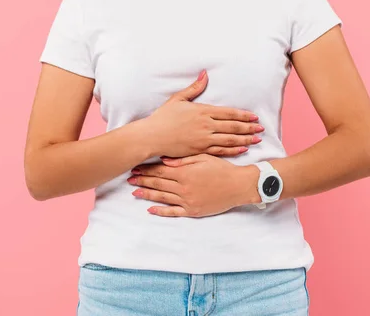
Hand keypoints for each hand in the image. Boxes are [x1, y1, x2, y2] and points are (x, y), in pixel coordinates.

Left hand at [127, 154, 260, 216]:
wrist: (239, 186)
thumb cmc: (222, 169)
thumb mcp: (203, 158)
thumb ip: (183, 159)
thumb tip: (164, 159)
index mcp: (185, 172)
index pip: (160, 170)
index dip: (147, 169)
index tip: (136, 167)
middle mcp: (183, 187)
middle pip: (158, 183)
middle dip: (143, 180)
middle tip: (129, 179)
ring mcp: (187, 200)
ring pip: (162, 197)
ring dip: (147, 194)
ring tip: (135, 192)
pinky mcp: (193, 211)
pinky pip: (173, 212)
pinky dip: (161, 211)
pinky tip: (150, 209)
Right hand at [143, 70, 263, 157]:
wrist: (151, 136)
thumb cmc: (162, 117)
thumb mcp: (178, 99)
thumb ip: (194, 88)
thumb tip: (205, 74)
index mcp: (202, 111)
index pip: (229, 113)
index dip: (244, 115)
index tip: (254, 117)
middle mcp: (206, 125)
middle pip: (233, 126)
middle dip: (249, 127)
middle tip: (261, 128)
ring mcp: (203, 139)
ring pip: (230, 139)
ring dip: (245, 139)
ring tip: (257, 139)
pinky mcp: (199, 150)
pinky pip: (220, 151)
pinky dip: (233, 150)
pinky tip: (242, 148)